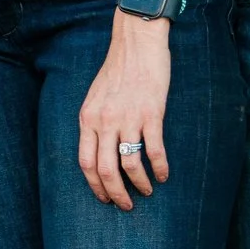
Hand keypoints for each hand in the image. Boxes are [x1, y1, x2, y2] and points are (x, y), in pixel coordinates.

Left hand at [77, 14, 171, 209]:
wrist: (136, 43)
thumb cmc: (117, 69)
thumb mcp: (96, 97)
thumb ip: (95, 123)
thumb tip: (100, 151)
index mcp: (88, 118)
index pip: (86, 163)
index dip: (95, 186)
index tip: (104, 199)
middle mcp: (105, 121)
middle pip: (106, 170)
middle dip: (116, 194)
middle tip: (126, 205)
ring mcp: (128, 118)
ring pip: (130, 165)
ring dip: (140, 184)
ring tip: (147, 191)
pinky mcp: (151, 114)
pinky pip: (155, 151)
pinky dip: (160, 168)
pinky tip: (164, 175)